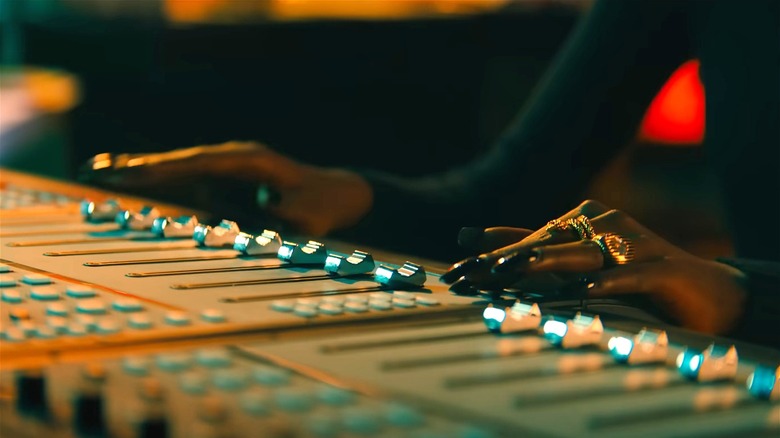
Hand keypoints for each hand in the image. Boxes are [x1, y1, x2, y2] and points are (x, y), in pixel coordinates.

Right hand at [79, 141, 373, 235]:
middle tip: (97, 170)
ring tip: (99, 171)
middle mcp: (234, 157)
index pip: (199, 164)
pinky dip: (161, 178)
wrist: (338, 193)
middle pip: (181, 159)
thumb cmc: (322, 206)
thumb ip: (275, 221)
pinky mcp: (228, 176)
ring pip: (180, 166)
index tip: (132, 176)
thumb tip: (242, 222)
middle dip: (141, 166)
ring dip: (143, 169)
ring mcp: (230, 165)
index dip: (165, 170)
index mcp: (249, 159)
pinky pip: (189, 176)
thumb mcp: (305, 219)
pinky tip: (133, 180)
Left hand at [442, 200, 747, 334]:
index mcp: (580, 222)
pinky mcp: (662, 269)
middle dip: (505, 260)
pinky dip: (607, 282)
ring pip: (583, 254)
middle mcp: (603, 226)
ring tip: (512, 272)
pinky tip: (583, 291)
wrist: (704, 290)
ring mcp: (634, 244)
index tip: (455, 273)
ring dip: (547, 263)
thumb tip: (468, 235)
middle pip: (547, 243)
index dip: (489, 257)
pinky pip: (631, 275)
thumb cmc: (632, 273)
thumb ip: (527, 247)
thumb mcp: (576, 261)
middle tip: (471, 274)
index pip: (526, 240)